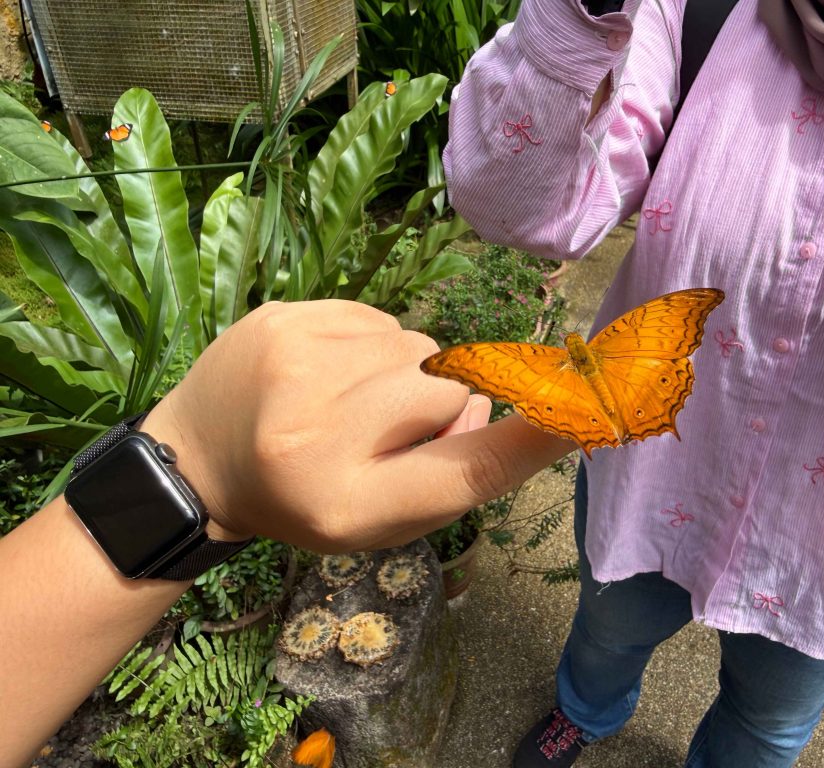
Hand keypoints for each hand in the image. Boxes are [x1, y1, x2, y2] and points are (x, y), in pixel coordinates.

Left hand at [141, 300, 571, 551]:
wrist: (197, 459)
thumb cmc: (305, 502)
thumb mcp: (381, 518)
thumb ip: (457, 476)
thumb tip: (519, 405)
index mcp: (346, 502)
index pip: (463, 470)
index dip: (532, 439)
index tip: (583, 412)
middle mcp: (316, 430)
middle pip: (450, 387)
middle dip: (441, 406)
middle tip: (387, 434)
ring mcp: (294, 360)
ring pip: (419, 346)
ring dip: (406, 374)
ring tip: (350, 403)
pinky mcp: (284, 315)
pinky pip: (380, 319)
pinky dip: (373, 346)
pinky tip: (331, 372)